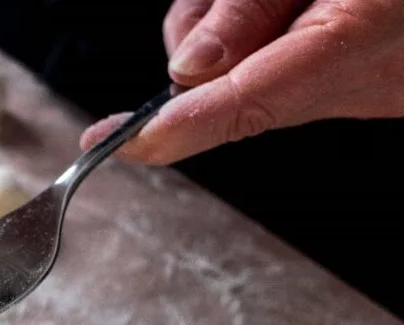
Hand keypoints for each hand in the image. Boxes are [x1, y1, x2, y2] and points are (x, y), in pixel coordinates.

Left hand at [81, 0, 403, 163]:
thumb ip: (256, 2)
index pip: (248, 101)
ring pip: (254, 83)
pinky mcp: (370, 85)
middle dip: (206, 53)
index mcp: (360, 37)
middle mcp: (367, 80)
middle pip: (238, 89)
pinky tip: (297, 4)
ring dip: (237, 37)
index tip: (120, 144)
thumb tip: (191, 67)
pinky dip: (271, 43)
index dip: (177, 127)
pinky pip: (288, 75)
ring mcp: (372, 89)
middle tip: (227, 3)